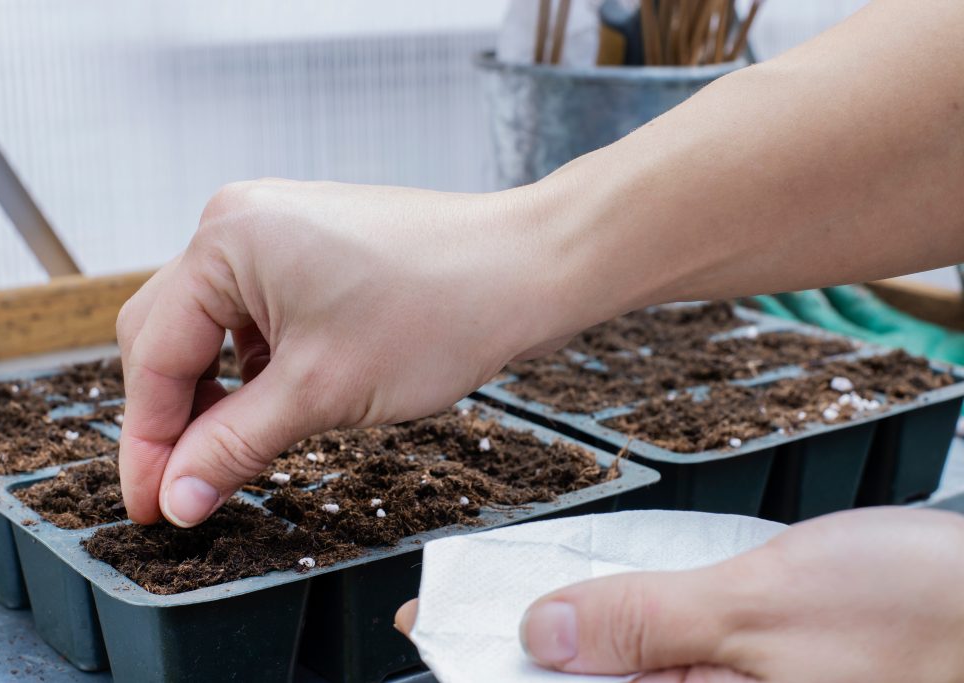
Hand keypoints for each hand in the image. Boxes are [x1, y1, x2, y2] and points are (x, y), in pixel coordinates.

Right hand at [115, 179, 575, 526]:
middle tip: (180, 491)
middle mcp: (240, 222)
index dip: (148, 442)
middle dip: (173, 416)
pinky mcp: (311, 249)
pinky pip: (256, 314)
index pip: (156, 356)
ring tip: (229, 452)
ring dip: (214, 393)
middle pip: (169, 334)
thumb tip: (176, 500)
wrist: (527, 270)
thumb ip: (233, 446)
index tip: (151, 508)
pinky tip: (271, 405)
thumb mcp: (320, 393)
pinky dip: (253, 366)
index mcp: (225, 241)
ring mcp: (277, 230)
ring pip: (213, 327)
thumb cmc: (437, 312)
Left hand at [395, 507, 963, 681]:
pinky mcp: (749, 672)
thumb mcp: (762, 610)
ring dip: (569, 636)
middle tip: (456, 609)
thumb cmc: (910, 615)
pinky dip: (624, 626)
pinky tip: (595, 602)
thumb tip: (543, 632)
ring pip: (623, 672)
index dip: (488, 667)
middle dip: (520, 654)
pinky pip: (666, 655)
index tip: (428, 628)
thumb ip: (647, 623)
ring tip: (509, 599)